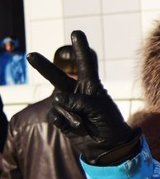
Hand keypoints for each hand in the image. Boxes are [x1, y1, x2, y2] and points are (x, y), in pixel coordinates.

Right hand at [27, 30, 136, 164]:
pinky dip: (67, 122)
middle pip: (57, 76)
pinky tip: (77, 128)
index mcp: (91, 85)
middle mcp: (76, 92)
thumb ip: (79, 101)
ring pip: (58, 102)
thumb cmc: (109, 123)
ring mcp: (66, 104)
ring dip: (72, 115)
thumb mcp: (99, 108)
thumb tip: (58, 99)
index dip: (80, 48)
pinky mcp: (59, 117)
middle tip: (30, 55)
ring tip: (85, 122)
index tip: (76, 33)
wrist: (107, 145)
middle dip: (44, 66)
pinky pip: (56, 115)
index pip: (85, 63)